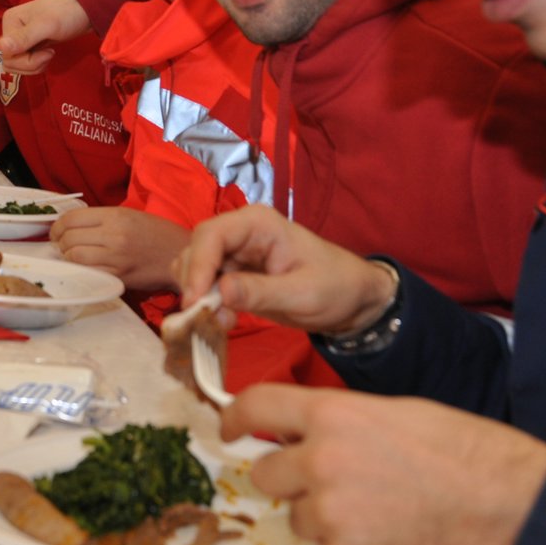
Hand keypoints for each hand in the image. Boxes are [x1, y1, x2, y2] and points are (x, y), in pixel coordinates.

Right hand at [0, 0, 89, 74]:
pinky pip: (25, 62)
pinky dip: (37, 63)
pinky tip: (48, 54)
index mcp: (10, 22)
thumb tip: (0, 46)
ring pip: (17, 65)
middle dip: (30, 64)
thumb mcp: (46, 26)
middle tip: (49, 54)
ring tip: (50, 53)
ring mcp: (20, 38)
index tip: (47, 51)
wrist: (85, 10)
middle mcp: (11, 30)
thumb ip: (23, 38)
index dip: (27, 60)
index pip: (7, 55)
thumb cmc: (67, 14)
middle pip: (10, 62)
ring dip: (34, 65)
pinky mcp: (30, 45)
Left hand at [50, 206, 190, 290]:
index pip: (71, 218)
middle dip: (60, 243)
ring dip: (67, 257)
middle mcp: (114, 235)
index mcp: (115, 216)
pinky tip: (84, 268)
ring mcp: (116, 258)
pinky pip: (89, 273)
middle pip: (69, 238)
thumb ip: (101, 219)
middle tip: (62, 246)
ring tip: (72, 256)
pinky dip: (80, 271)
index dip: (57, 226)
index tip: (56, 232)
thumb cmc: (157, 233)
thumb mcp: (130, 215)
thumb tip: (70, 226)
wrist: (182, 254)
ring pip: (74, 256)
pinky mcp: (119, 276)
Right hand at [175, 205, 398, 334]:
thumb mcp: (302, 294)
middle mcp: (240, 232)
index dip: (198, 267)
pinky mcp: (232, 272)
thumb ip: (259, 293)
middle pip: (196, 249)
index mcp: (258, 224)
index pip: (211, 235)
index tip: (195, 302)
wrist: (352, 299)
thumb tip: (219, 293)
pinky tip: (224, 320)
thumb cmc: (335, 288)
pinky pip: (205, 284)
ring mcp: (234, 251)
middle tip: (204, 318)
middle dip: (194, 284)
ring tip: (220, 321)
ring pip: (194, 267)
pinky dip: (206, 303)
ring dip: (199, 296)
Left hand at [220, 384, 545, 544]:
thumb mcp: (397, 414)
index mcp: (334, 417)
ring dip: (327, 520)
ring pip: (300, 520)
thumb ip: (341, 423)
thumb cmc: (469, 457)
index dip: (235, 417)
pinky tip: (392, 540)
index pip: (258, 406)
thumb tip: (305, 434)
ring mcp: (331, 516)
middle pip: (268, 474)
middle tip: (336, 484)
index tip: (228, 429)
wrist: (514, 511)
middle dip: (293, 480)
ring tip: (382, 514)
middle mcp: (321, 463)